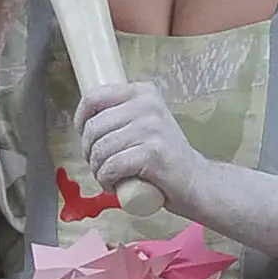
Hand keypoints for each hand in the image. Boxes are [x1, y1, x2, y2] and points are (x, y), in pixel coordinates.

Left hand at [76, 80, 209, 217]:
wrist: (197, 181)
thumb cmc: (165, 157)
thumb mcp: (145, 124)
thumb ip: (123, 114)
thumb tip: (86, 118)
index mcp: (143, 92)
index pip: (95, 97)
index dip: (81, 120)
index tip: (84, 137)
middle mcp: (147, 105)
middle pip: (94, 127)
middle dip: (89, 152)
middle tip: (99, 166)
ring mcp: (151, 128)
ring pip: (101, 150)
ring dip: (97, 170)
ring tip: (107, 178)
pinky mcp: (152, 153)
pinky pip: (111, 167)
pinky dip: (106, 181)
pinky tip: (113, 186)